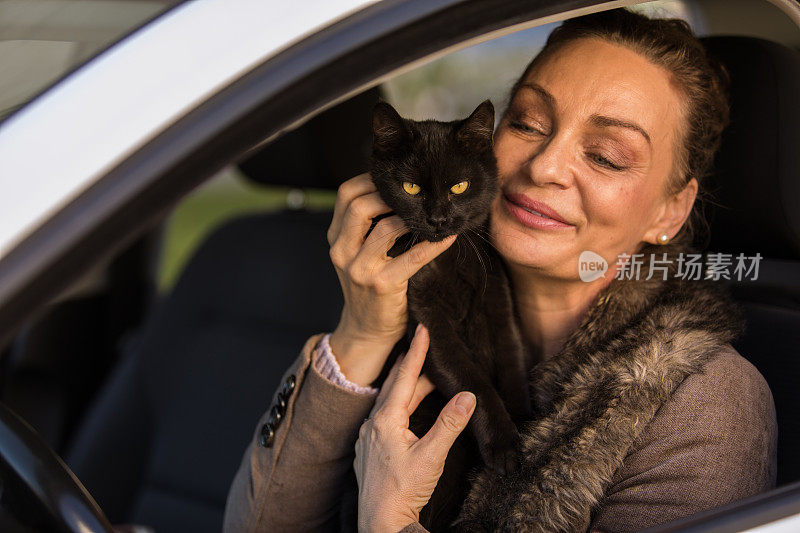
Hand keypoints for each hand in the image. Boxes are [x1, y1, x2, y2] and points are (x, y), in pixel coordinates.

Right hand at [327, 174, 455, 385]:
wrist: (367, 331)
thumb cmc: (369, 286)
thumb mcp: (357, 254)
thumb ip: (366, 226)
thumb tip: (398, 190)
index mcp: (336, 239)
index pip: (345, 195)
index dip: (370, 180)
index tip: (395, 178)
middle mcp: (343, 252)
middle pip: (360, 206)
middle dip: (389, 194)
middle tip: (415, 193)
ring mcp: (360, 270)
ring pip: (386, 228)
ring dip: (412, 217)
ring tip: (430, 213)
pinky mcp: (383, 285)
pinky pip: (413, 257)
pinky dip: (433, 244)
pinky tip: (448, 237)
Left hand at [354, 325, 476, 531]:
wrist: (381, 525)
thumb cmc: (403, 492)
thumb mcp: (432, 456)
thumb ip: (450, 424)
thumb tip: (468, 396)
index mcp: (386, 420)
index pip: (405, 376)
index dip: (416, 351)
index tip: (423, 328)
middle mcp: (372, 424)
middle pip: (395, 386)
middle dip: (411, 364)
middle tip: (424, 344)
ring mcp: (368, 438)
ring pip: (389, 402)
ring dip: (406, 386)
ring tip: (423, 375)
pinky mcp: (369, 451)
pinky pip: (384, 417)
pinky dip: (398, 404)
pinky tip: (405, 409)